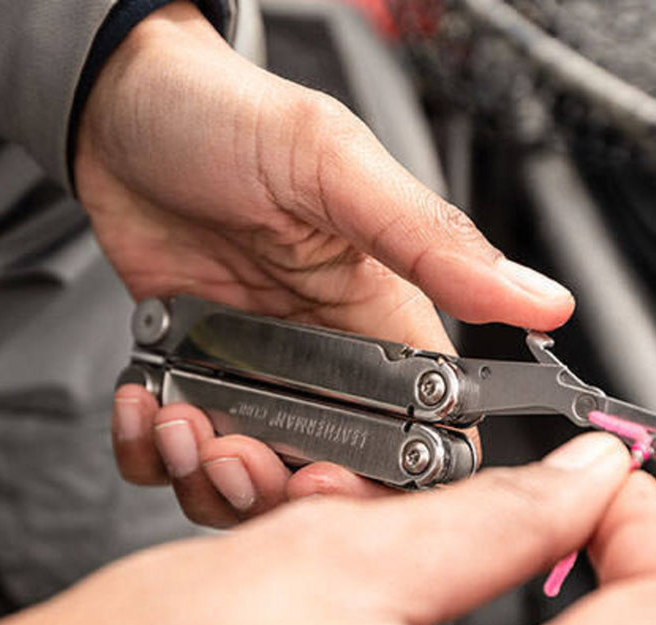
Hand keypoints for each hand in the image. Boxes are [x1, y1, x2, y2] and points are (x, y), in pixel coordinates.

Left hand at [74, 3, 573, 522]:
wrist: (116, 104)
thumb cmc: (225, 115)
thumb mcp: (332, 166)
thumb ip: (430, 241)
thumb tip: (538, 299)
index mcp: (381, 319)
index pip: (423, 433)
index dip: (389, 480)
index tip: (335, 479)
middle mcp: (321, 360)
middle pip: (327, 479)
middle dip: (277, 489)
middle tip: (235, 454)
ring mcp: (249, 375)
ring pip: (247, 483)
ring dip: (206, 478)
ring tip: (178, 419)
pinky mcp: (186, 377)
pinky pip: (171, 456)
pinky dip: (150, 454)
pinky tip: (142, 406)